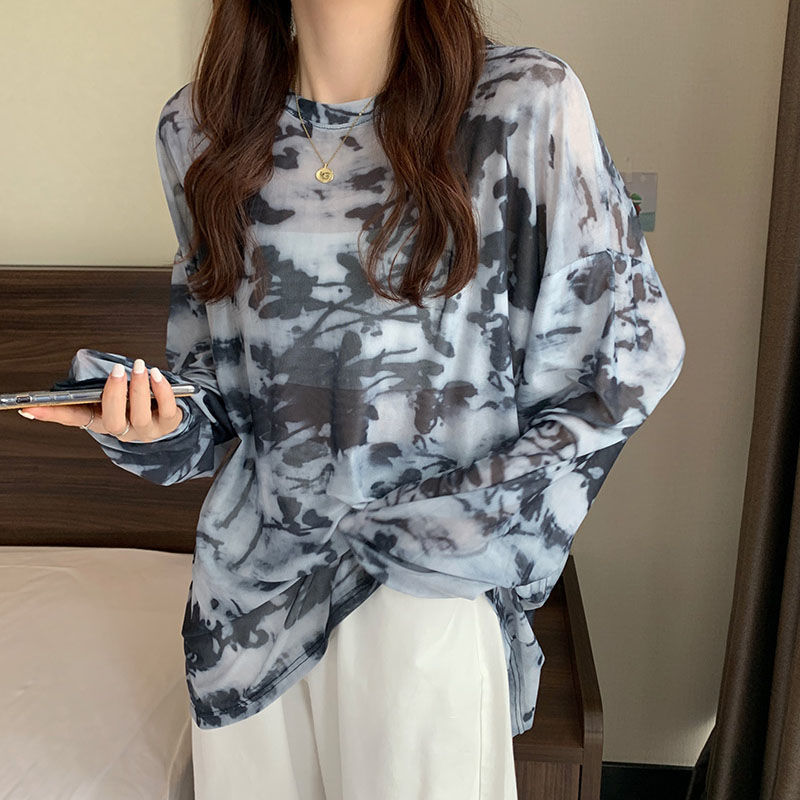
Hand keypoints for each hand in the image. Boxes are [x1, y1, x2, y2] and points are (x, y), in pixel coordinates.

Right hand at [18, 358, 183, 441]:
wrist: (165, 413)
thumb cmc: (133, 400)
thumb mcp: (110, 395)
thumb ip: (92, 388)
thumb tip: (62, 381)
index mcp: (100, 421)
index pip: (74, 419)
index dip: (53, 414)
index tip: (30, 407)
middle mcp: (122, 431)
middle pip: (113, 420)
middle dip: (114, 395)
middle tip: (117, 371)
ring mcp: (145, 431)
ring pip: (140, 416)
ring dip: (139, 388)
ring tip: (140, 367)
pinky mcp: (168, 424)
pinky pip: (167, 411)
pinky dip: (162, 391)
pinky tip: (156, 375)